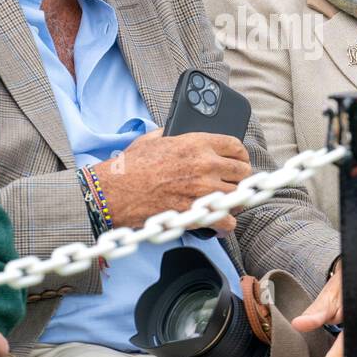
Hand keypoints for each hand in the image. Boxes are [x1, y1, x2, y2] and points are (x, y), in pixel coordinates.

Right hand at [91, 129, 250, 232]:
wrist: (113, 192)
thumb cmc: (130, 166)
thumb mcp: (153, 139)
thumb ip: (173, 134)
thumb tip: (178, 132)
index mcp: (196, 143)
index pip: (236, 146)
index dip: (240, 155)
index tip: (238, 161)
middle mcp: (204, 164)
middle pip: (243, 172)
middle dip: (238, 179)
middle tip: (231, 184)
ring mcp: (201, 189)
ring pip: (237, 197)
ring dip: (233, 201)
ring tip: (224, 203)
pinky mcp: (194, 213)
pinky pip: (226, 220)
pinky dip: (225, 224)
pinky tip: (219, 223)